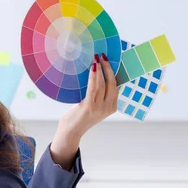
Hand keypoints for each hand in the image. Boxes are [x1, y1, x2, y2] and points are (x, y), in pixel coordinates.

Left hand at [50, 53, 117, 168]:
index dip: (114, 72)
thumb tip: (97, 76)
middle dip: (109, 67)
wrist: (71, 132)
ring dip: (101, 68)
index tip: (111, 61)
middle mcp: (108, 108)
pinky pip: (93, 87)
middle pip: (112, 83)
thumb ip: (98, 96)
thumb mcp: (93, 107)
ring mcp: (100, 108)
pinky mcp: (90, 106)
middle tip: (103, 55)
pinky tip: (93, 67)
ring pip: (103, 84)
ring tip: (97, 57)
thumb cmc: (79, 117)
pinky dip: (94, 76)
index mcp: (112, 107)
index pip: (116, 87)